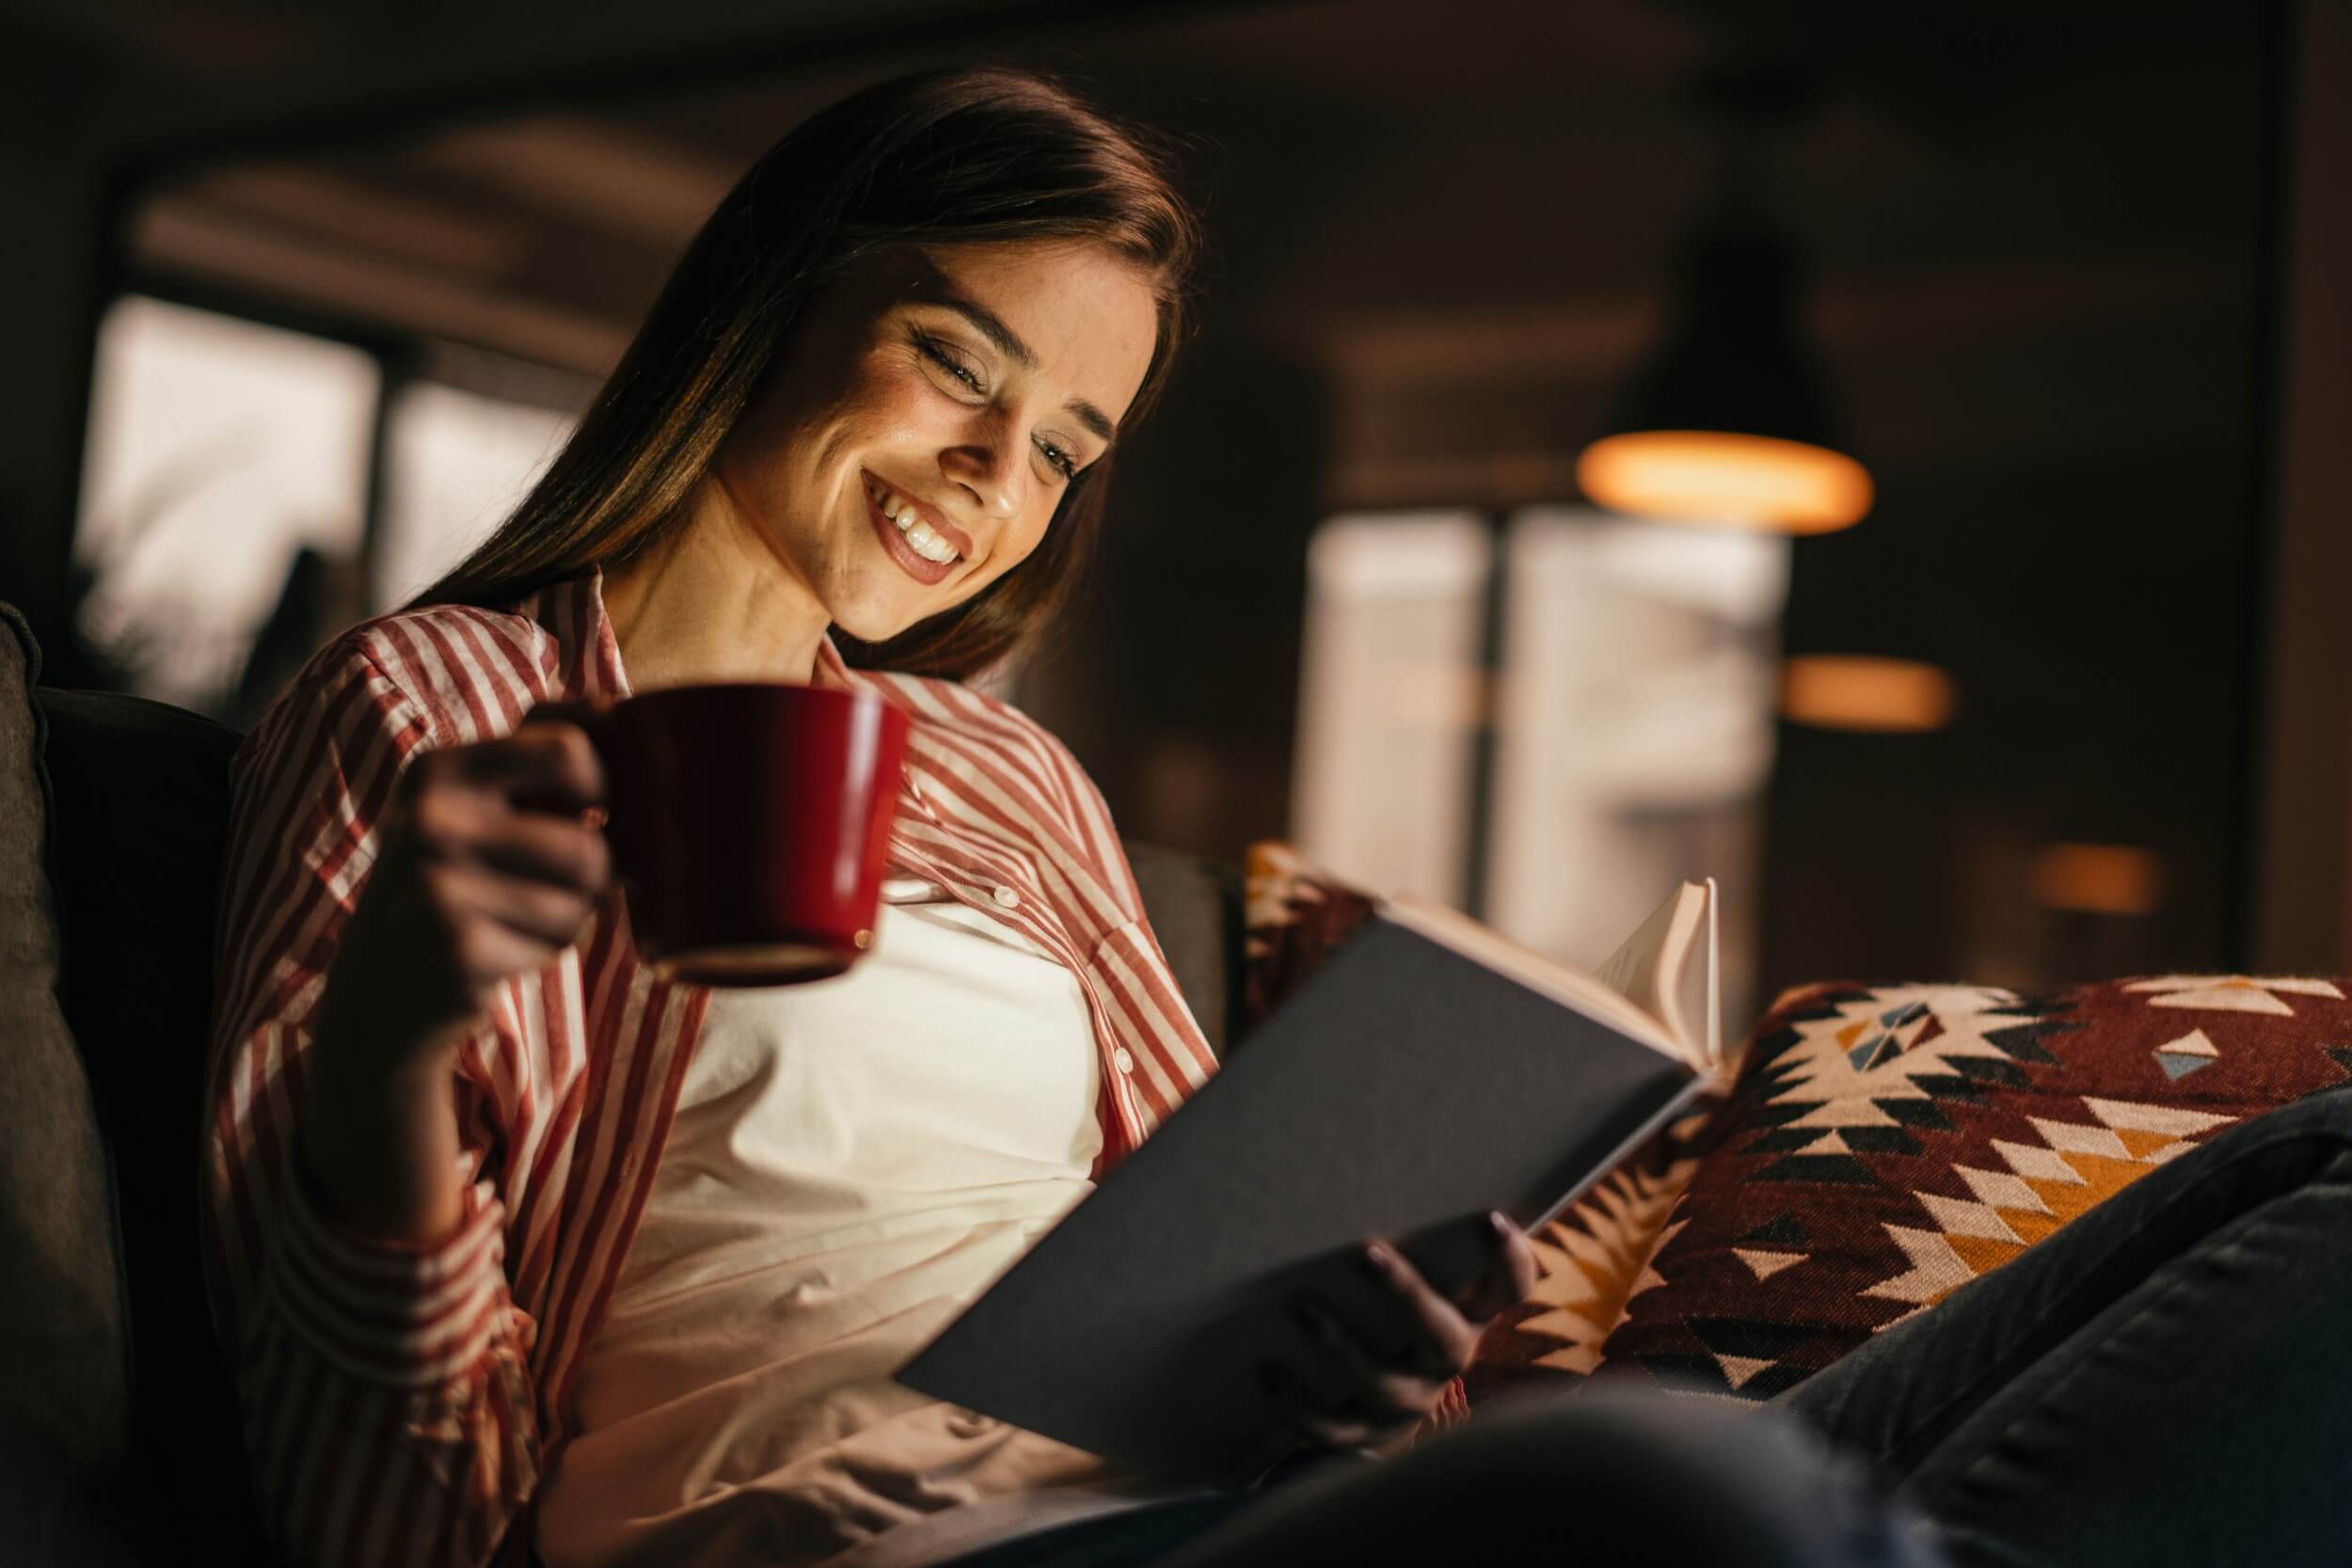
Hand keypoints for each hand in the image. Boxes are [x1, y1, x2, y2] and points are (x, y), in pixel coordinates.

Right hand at [316, 705, 610, 1076]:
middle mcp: (431, 819)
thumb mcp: (476, 805)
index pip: (570, 750)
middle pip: (588, 844)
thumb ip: (540, 761)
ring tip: (514, 914)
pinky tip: (495, 950)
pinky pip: (556, 943)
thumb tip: (634, 724)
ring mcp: (438, 884)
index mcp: (440, 769)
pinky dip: (542, 952)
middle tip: (549, 881)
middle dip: (592, 872)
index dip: (604, 787)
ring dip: (568, 915)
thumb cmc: (457, 879)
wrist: (378, 989)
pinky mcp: (456, 948)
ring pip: (581, 899)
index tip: (589, 811)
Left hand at [1257, 1210, 1538, 1452]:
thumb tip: (1370, 1160)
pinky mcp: (1363, 1434)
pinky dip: (1296, 1401)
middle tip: (1364, 1250)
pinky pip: (1331, 1426)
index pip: (1509, 1291)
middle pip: (1441, 1338)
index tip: (1491, 1218)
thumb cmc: (1400, 1320)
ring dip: (1338, 1342)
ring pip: (1380, 1381)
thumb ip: (1420, 1242)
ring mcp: (1406, 1403)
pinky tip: (1267, 1367)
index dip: (1508, 1260)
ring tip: (1297, 1302)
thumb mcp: (1423, 1285)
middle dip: (1405, 1294)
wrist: (1383, 1413)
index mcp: (1467, 1317)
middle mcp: (1443, 1363)